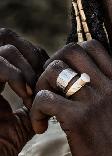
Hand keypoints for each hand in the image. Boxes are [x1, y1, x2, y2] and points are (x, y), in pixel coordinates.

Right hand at [0, 28, 47, 155]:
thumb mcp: (22, 120)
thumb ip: (38, 100)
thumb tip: (63, 86)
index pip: (17, 45)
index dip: (38, 56)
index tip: (53, 76)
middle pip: (8, 35)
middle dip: (32, 53)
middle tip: (46, 77)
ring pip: (5, 45)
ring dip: (26, 66)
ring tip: (35, 91)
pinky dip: (16, 75)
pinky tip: (26, 94)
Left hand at [31, 40, 111, 155]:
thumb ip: (108, 90)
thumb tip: (81, 74)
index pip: (93, 46)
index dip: (70, 54)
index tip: (64, 75)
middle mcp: (110, 87)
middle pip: (71, 50)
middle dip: (51, 63)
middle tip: (49, 87)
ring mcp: (96, 101)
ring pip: (54, 69)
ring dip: (40, 86)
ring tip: (42, 108)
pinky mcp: (80, 119)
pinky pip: (44, 98)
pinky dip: (34, 111)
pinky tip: (41, 126)